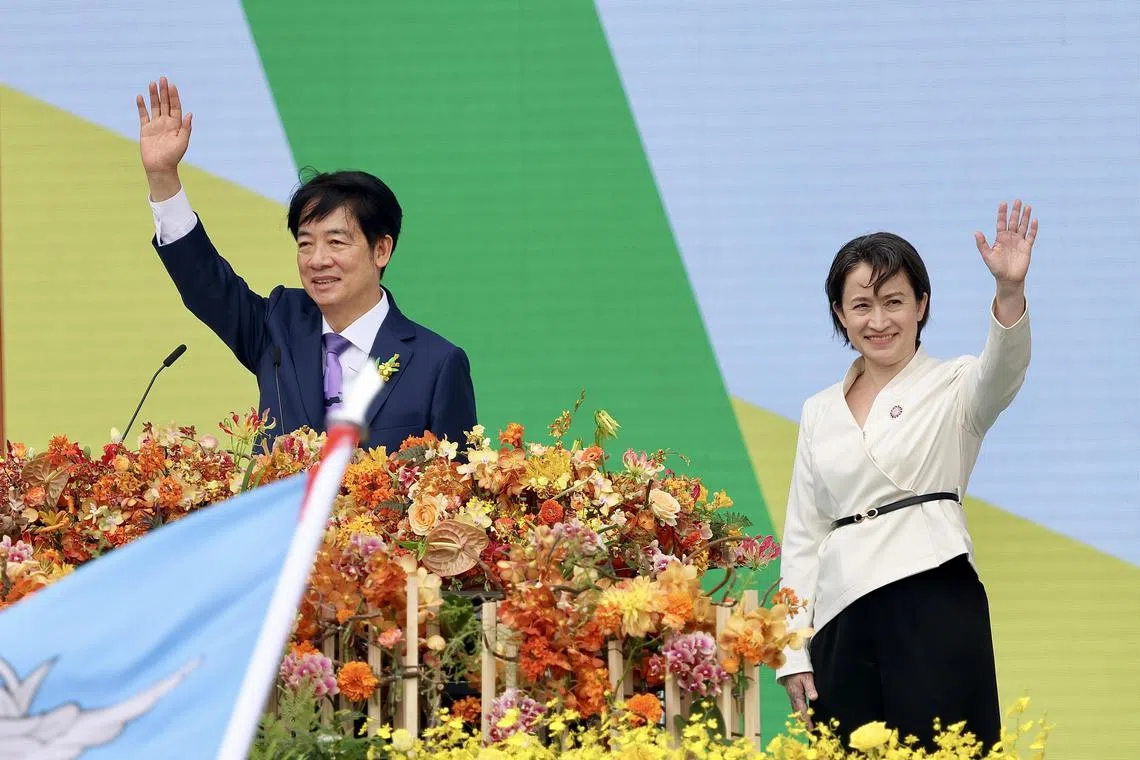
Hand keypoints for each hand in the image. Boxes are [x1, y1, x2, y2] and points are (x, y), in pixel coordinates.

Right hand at [136, 77, 190, 198]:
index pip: (175, 107)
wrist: (159, 167)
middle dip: (164, 92)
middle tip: (163, 78)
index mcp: (176, 125)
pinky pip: (143, 115)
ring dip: (153, 95)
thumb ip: (186, 128)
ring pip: (154, 107)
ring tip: (152, 83)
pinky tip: (140, 97)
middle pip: (165, 104)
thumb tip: (190, 114)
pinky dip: (141, 106)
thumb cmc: (173, 157)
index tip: (172, 85)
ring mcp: (155, 125)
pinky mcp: (145, 129)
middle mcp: (166, 123)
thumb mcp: (182, 142)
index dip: (174, 96)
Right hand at [779, 671, 817, 728]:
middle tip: (810, 730)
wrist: (789, 665)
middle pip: (798, 712)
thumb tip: (814, 698)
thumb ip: (810, 688)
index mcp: (796, 695)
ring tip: (806, 725)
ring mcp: (791, 696)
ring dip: (801, 718)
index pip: (803, 710)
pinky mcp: (792, 694)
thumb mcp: (807, 678)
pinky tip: (801, 714)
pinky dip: (799, 712)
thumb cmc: (798, 670)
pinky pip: (795, 706)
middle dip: (803, 721)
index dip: (807, 719)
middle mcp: (793, 697)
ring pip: (796, 710)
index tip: (811, 727)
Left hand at [974, 200, 1036, 286]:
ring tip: (1027, 206)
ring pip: (1023, 226)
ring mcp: (1019, 241)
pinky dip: (1033, 228)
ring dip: (1025, 217)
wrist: (1008, 278)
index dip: (1002, 213)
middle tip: (1017, 200)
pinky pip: (1031, 236)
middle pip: (1013, 221)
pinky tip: (1034, 220)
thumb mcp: (987, 255)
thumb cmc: (996, 268)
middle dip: (1015, 211)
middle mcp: (1010, 238)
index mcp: (1000, 238)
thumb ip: (982, 244)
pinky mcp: (1027, 247)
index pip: (1001, 222)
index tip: (1003, 203)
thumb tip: (976, 232)